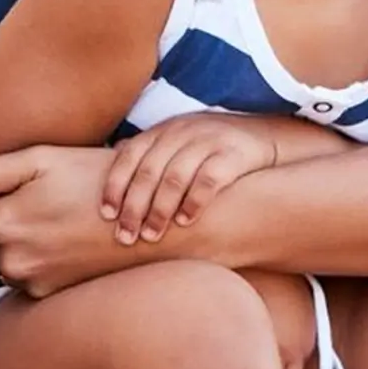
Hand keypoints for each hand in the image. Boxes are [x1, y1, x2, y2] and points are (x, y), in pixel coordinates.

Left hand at [0, 146, 135, 298]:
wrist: (147, 221)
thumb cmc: (94, 178)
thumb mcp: (40, 160)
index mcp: (2, 223)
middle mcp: (9, 260)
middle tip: (1, 193)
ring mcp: (28, 281)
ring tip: (29, 209)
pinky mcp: (45, 292)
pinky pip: (14, 272)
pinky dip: (17, 254)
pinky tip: (45, 230)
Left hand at [101, 115, 276, 243]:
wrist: (261, 135)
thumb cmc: (208, 146)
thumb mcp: (176, 141)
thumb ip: (148, 152)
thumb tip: (110, 161)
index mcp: (162, 130)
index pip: (130, 155)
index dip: (115, 185)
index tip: (106, 215)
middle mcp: (181, 132)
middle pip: (149, 170)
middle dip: (134, 206)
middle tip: (125, 237)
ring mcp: (207, 140)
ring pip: (175, 176)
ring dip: (160, 209)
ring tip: (151, 236)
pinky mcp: (232, 153)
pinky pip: (209, 178)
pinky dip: (194, 201)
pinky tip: (186, 222)